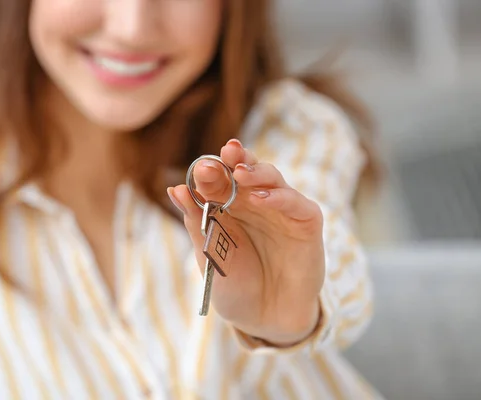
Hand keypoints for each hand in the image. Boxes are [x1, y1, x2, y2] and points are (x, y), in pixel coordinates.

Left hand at [167, 139, 324, 344]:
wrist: (264, 320)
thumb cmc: (234, 287)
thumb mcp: (209, 255)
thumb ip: (196, 222)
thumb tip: (174, 189)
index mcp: (229, 207)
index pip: (220, 179)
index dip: (211, 171)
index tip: (199, 168)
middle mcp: (256, 203)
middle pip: (246, 170)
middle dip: (235, 160)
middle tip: (225, 152)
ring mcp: (282, 211)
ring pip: (272, 178)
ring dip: (257, 172)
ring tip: (240, 173)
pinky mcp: (306, 224)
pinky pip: (297, 204)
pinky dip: (280, 198)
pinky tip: (262, 199)